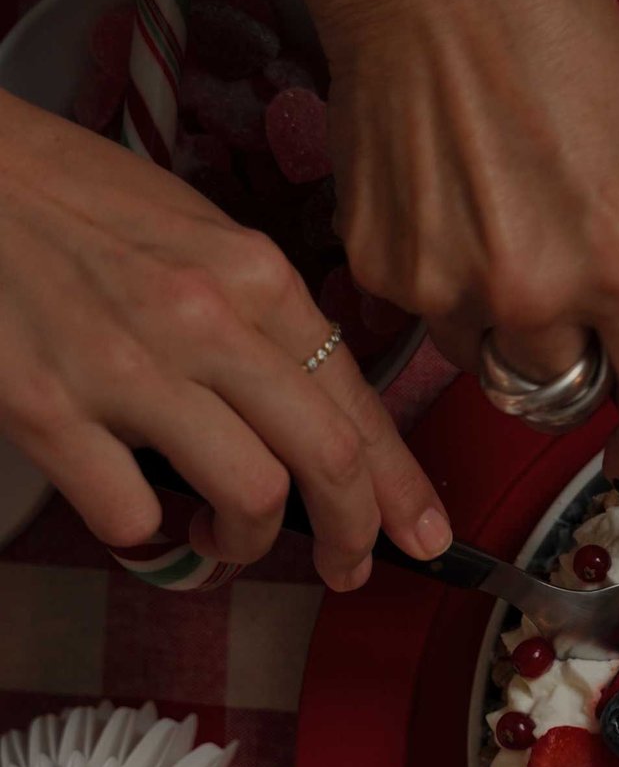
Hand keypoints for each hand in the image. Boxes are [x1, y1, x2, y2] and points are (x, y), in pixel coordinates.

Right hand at [0, 92, 450, 588]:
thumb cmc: (64, 199)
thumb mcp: (189, 233)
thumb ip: (256, 316)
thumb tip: (309, 405)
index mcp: (251, 274)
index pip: (354, 399)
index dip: (399, 484)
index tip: (422, 532)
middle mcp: (204, 320)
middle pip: (327, 459)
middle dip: (353, 533)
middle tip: (345, 567)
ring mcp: (126, 368)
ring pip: (252, 497)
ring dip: (248, 541)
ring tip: (224, 535)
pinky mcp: (48, 410)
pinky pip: (133, 518)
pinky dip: (147, 540)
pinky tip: (141, 519)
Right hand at [250, 0, 618, 486]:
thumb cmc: (553, 32)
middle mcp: (535, 293)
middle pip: (558, 397)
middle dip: (567, 362)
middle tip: (560, 286)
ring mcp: (445, 286)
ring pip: (485, 362)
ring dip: (497, 324)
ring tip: (493, 215)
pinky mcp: (377, 267)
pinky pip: (423, 317)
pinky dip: (438, 281)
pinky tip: (442, 196)